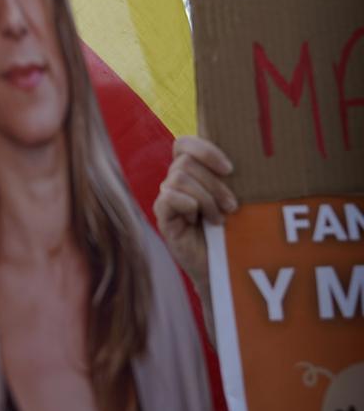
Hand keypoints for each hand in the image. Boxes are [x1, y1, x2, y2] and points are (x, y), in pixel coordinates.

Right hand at [154, 136, 237, 331]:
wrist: (225, 266)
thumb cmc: (236, 230)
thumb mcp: (238, 197)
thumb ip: (231, 177)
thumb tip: (248, 154)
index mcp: (193, 171)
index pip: (184, 144)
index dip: (205, 150)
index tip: (230, 169)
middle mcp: (176, 182)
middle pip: (186, 163)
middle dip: (214, 184)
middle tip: (232, 206)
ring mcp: (167, 199)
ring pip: (179, 179)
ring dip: (205, 199)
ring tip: (219, 218)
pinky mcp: (163, 216)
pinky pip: (168, 197)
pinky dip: (188, 205)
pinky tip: (198, 221)